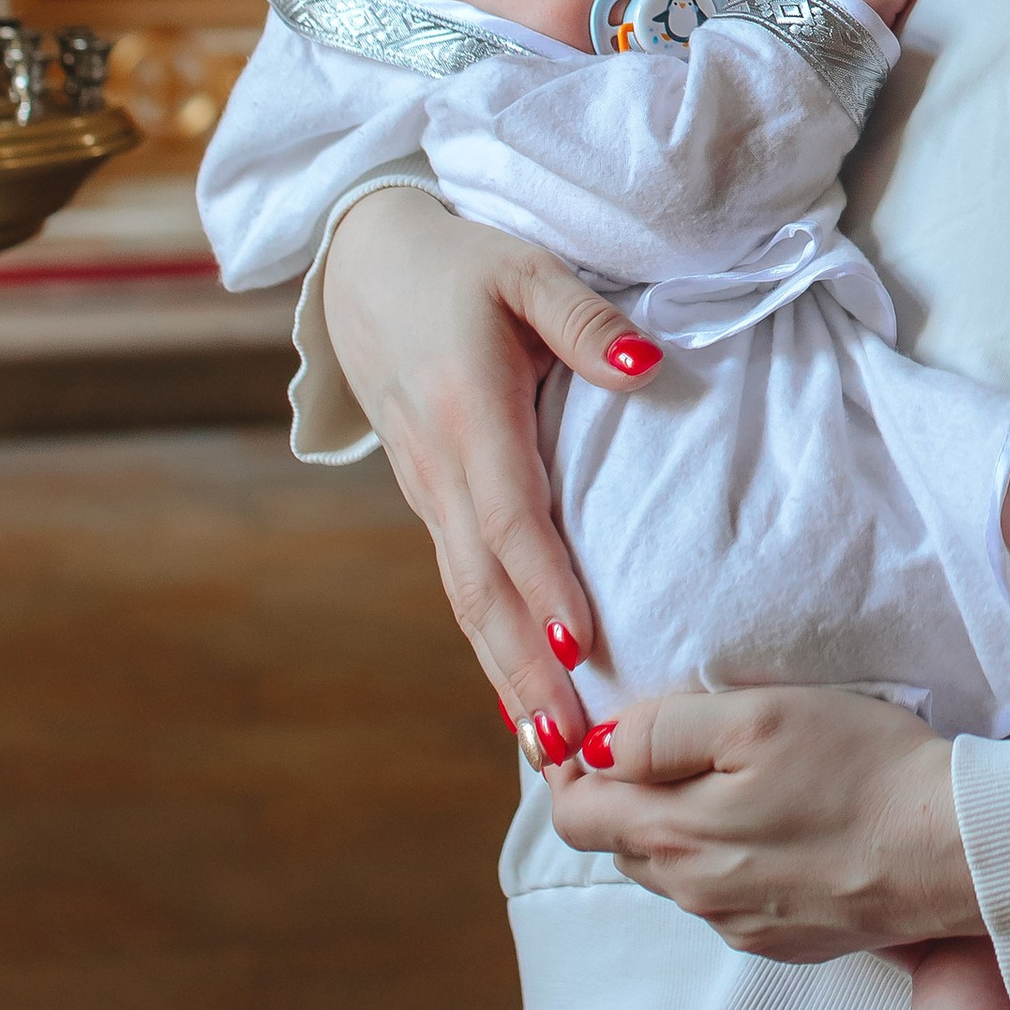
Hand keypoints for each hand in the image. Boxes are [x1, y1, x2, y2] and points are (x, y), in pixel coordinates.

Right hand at [321, 190, 659, 755]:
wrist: (362, 264)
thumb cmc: (460, 261)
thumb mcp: (525, 266)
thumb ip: (585, 319)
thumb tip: (648, 368)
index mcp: (466, 411)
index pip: (510, 514)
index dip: (543, 580)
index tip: (580, 643)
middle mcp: (438, 467)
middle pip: (481, 585)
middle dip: (523, 668)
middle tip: (568, 746)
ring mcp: (426, 490)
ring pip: (465, 598)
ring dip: (504, 674)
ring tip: (548, 748)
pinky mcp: (428, 499)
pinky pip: (460, 583)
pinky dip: (488, 644)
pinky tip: (518, 693)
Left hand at [544, 687, 981, 959]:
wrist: (953, 851)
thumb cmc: (862, 767)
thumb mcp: (757, 716)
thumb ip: (662, 731)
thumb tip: (594, 747)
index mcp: (675, 837)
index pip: (572, 814)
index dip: (565, 766)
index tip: (580, 727)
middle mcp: (694, 895)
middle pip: (618, 843)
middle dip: (621, 793)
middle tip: (658, 739)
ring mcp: (737, 927)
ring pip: (671, 872)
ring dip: (676, 826)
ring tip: (725, 777)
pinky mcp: (780, 943)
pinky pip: (723, 897)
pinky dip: (726, 858)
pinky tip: (775, 823)